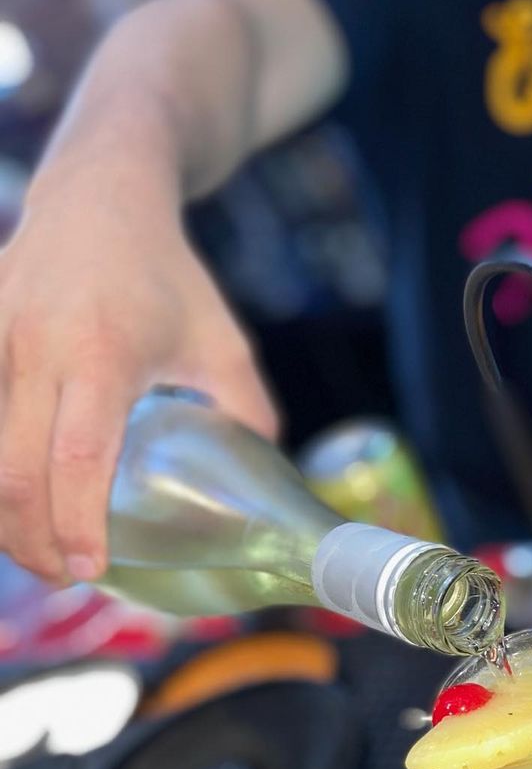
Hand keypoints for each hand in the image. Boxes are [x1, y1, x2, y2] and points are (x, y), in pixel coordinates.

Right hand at [0, 172, 277, 581]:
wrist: (100, 194)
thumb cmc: (170, 276)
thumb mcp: (225, 344)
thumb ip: (247, 415)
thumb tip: (268, 492)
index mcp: (104, 352)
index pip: (78, 456)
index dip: (76, 522)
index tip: (89, 568)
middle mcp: (36, 345)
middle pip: (13, 469)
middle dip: (31, 538)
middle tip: (63, 575)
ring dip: (1, 511)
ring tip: (35, 546)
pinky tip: (9, 495)